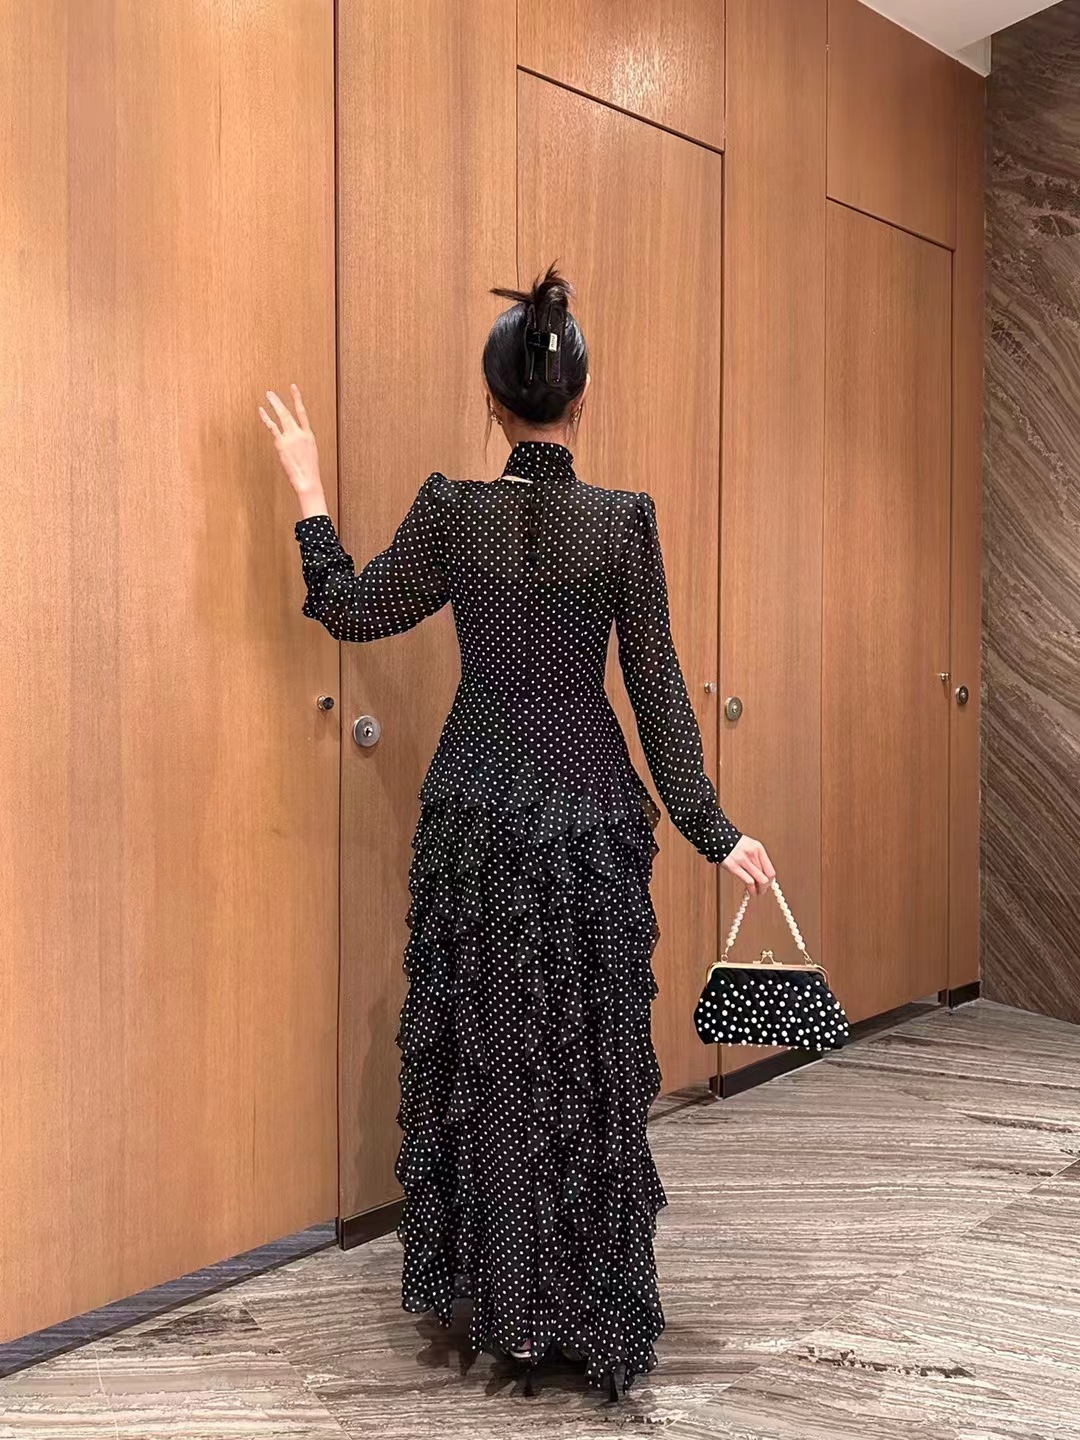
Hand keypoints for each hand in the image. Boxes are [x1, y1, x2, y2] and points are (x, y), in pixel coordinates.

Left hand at [259, 384, 324, 513]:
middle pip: (289, 412)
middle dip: (280, 401)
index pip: (302, 413)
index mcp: (309, 435)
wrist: (307, 480)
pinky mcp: (282, 444)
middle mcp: (300, 433)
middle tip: (271, 393)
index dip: (297, 399)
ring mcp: (290, 437)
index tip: (293, 388)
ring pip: (281, 416)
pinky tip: (261, 411)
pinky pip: (272, 427)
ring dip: (274, 404)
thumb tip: (292, 442)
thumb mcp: (309, 454)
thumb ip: (301, 444)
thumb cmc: (308, 471)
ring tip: (268, 396)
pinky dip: (266, 418)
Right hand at [722, 836, 775, 895]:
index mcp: (758, 848)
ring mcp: (743, 860)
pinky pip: (748, 881)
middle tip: (762, 890)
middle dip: (765, 887)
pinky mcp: (733, 866)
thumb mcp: (750, 847)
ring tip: (756, 892)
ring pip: (759, 880)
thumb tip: (765, 876)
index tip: (767, 885)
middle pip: (766, 877)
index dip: (770, 881)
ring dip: (759, 890)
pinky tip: (749, 890)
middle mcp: (752, 853)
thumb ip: (758, 860)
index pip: (770, 870)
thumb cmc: (734, 844)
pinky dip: (751, 889)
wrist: (718, 837)